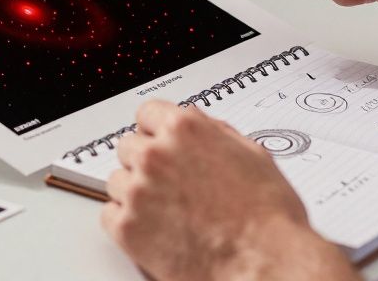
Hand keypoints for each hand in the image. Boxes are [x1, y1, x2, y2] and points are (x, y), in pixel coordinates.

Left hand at [101, 101, 356, 280]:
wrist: (264, 263)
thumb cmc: (268, 217)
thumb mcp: (251, 154)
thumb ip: (214, 132)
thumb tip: (199, 124)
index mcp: (185, 130)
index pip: (147, 113)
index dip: (156, 131)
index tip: (159, 143)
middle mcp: (155, 155)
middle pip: (128, 146)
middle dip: (145, 162)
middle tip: (168, 184)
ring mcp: (138, 191)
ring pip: (116, 181)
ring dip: (135, 192)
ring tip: (167, 211)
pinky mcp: (127, 228)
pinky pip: (109, 215)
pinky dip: (127, 223)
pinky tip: (154, 228)